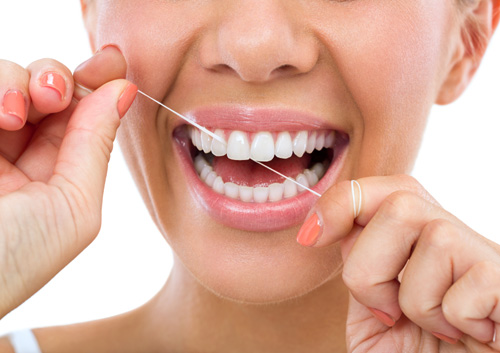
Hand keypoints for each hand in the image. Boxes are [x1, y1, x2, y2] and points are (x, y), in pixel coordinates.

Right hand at [0, 45, 135, 316]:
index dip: (96, 85)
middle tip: (53, 94)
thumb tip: (124, 89)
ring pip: (7, 80)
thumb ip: (95, 146)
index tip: (110, 60)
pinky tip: (3, 114)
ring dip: (17, 81)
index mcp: (56, 176)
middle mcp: (19, 155)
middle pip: (45, 90)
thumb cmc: (14, 259)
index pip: (81, 116)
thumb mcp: (73, 206)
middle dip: (56, 80)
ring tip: (14, 113)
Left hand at [298, 175, 499, 351]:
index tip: (311, 237)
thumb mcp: (374, 316)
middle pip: (402, 201)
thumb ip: (362, 268)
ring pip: (435, 235)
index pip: (389, 189)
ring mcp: (489, 260)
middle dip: (370, 263)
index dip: (343, 202)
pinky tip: (465, 335)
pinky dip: (453, 318)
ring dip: (414, 299)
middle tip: (384, 310)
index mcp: (422, 245)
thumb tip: (343, 225)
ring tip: (433, 328)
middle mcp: (458, 241)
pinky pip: (472, 280)